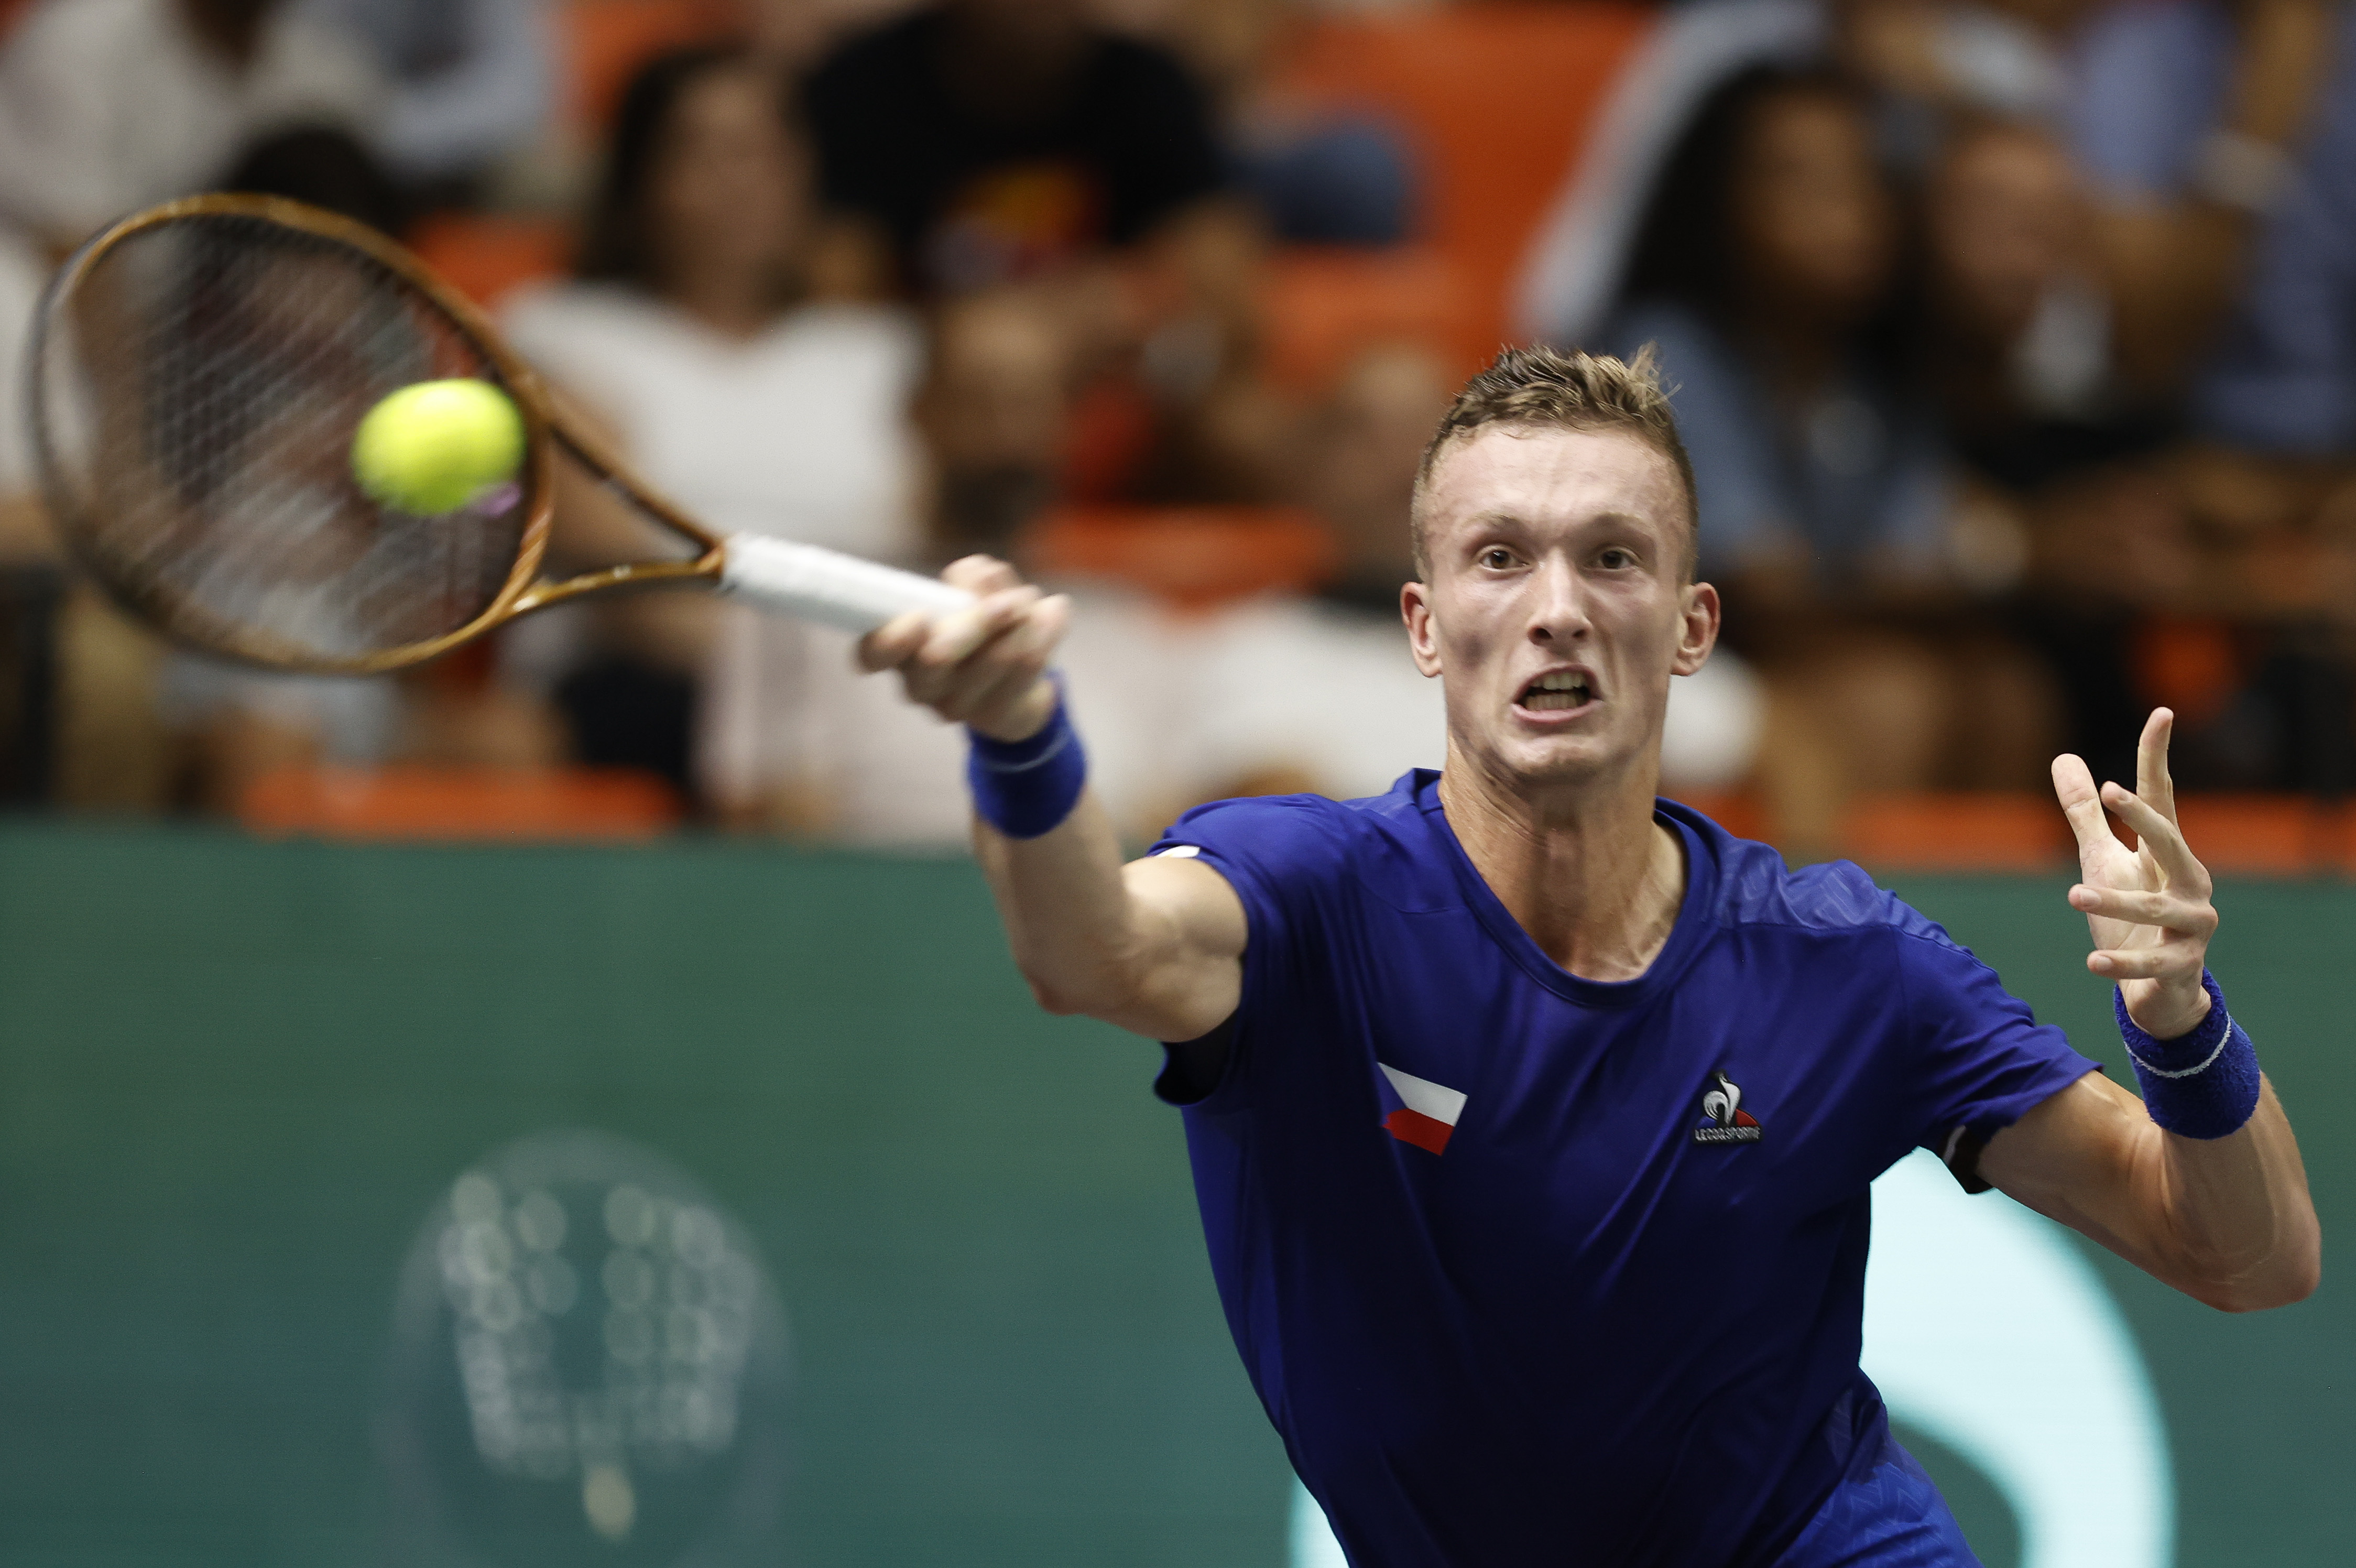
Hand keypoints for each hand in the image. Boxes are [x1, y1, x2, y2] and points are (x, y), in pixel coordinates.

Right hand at [857, 555, 1069, 741]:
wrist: (1016, 687)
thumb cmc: (980, 627)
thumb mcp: (973, 595)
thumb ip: (972, 579)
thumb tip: (981, 573)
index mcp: (901, 653)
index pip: (872, 654)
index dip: (891, 640)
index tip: (920, 617)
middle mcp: (922, 686)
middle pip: (937, 661)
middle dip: (978, 624)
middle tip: (1006, 604)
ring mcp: (958, 707)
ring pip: (993, 660)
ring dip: (1022, 622)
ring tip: (1030, 600)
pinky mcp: (998, 716)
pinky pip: (1027, 669)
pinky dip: (1045, 633)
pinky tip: (1054, 612)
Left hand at [2052, 709, 2218, 1039]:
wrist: (2160, 989)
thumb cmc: (2131, 916)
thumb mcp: (2103, 860)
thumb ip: (2086, 815)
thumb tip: (2064, 758)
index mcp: (2167, 854)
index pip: (2161, 797)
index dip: (2156, 756)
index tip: (2161, 713)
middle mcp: (2188, 883)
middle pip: (2169, 841)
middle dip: (2142, 817)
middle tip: (2111, 791)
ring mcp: (2191, 925)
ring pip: (2156, 906)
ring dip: (2114, 900)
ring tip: (2073, 894)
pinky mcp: (2181, 965)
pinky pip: (2152, 962)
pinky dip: (2123, 963)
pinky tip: (2093, 960)